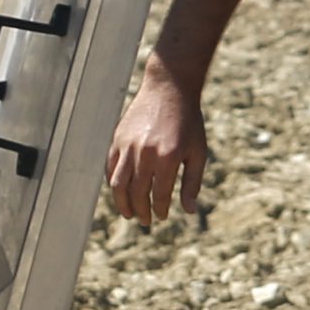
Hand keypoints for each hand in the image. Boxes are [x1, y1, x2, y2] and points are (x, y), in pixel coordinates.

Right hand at [104, 51, 208, 223]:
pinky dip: (113, 184)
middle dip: (141, 211)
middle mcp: (145, 153)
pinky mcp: (117, 139)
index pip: (159, 194)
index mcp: (168, 157)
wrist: (169, 89)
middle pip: (137, 193)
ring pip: (119, 184)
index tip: (161, 216)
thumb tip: (188, 211)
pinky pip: (110, 168)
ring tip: (129, 214)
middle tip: (145, 221)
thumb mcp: (198, 151)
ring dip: (122, 203)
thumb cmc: (188, 122)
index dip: (159, 209)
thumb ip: (192, 182)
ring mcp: (128, 146)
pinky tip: (120, 192)